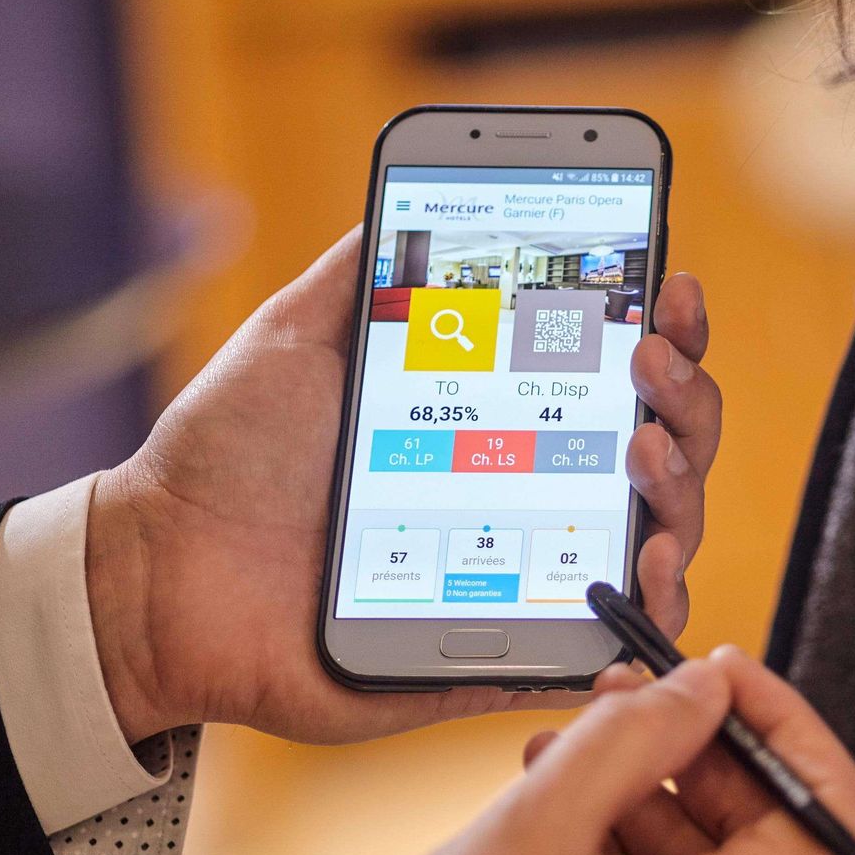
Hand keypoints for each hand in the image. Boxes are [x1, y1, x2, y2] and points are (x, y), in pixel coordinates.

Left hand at [86, 228, 721, 743]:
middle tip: (647, 370)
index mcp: (496, 421)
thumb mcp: (297, 338)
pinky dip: (648, 617)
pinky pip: (604, 645)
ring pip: (656, 543)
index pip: (611, 378)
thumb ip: (365, 273)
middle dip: (685, 402)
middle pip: (661, 453)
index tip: (669, 290)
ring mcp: (528, 576)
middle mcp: (529, 495)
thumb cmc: (228, 457)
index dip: (664, 334)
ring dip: (684, 497)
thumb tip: (419, 202)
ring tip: (648, 461)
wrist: (168, 574)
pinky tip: (647, 574)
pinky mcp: (507, 652)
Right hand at [318, 646, 854, 854]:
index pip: (833, 811)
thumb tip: (702, 691)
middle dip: (695, 749)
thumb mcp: (535, 828)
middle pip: (767, 833)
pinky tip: (566, 817)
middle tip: (629, 701)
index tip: (723, 680)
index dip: (785, 724)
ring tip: (572, 755)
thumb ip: (634, 738)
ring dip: (650, 795)